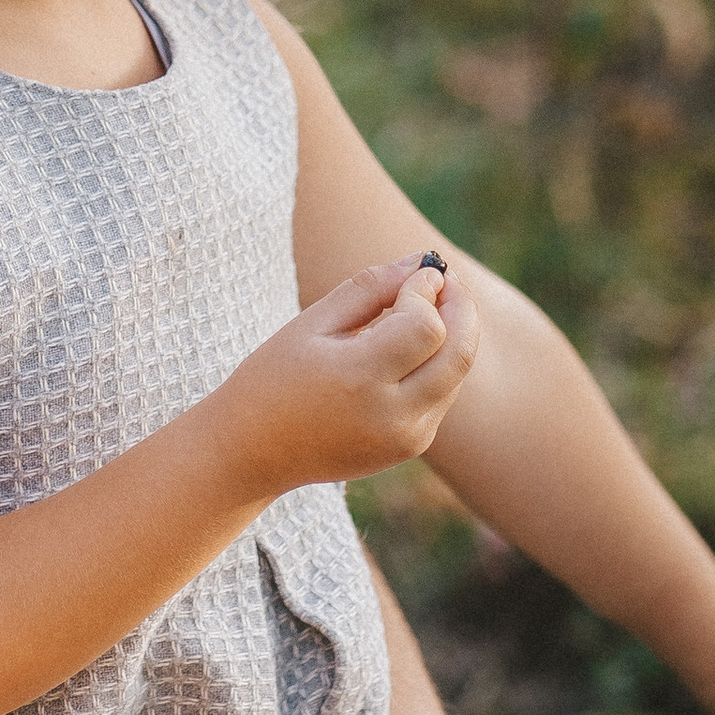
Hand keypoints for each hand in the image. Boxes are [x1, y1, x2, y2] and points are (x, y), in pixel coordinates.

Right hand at [214, 258, 478, 504]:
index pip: (426, 327)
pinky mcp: (410, 447)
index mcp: (358, 379)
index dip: (428, 291)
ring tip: (426, 305)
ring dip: (453, 334)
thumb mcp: (312, 323)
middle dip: (461, 309)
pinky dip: (437, 363)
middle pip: (459, 353)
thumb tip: (420, 262)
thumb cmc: (274, 378)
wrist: (253, 453)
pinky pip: (442, 395)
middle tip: (446, 279)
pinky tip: (410, 346)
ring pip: (456, 373)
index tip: (418, 270)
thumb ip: (371, 288)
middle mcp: (391, 415)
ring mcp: (405, 437)